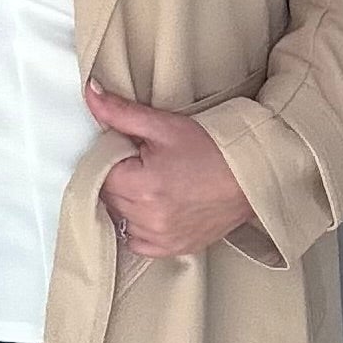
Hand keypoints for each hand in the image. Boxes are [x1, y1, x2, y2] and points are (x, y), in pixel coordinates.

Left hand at [85, 76, 254, 256]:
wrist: (252, 176)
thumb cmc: (213, 149)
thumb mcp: (165, 125)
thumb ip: (121, 112)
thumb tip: (90, 93)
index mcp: (143, 186)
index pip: (99, 172)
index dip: (109, 157)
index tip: (129, 150)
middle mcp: (149, 218)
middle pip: (107, 196)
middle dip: (117, 178)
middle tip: (142, 163)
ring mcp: (160, 238)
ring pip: (119, 218)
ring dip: (126, 202)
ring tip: (152, 183)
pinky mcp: (172, 249)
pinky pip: (136, 242)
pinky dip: (138, 226)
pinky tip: (153, 207)